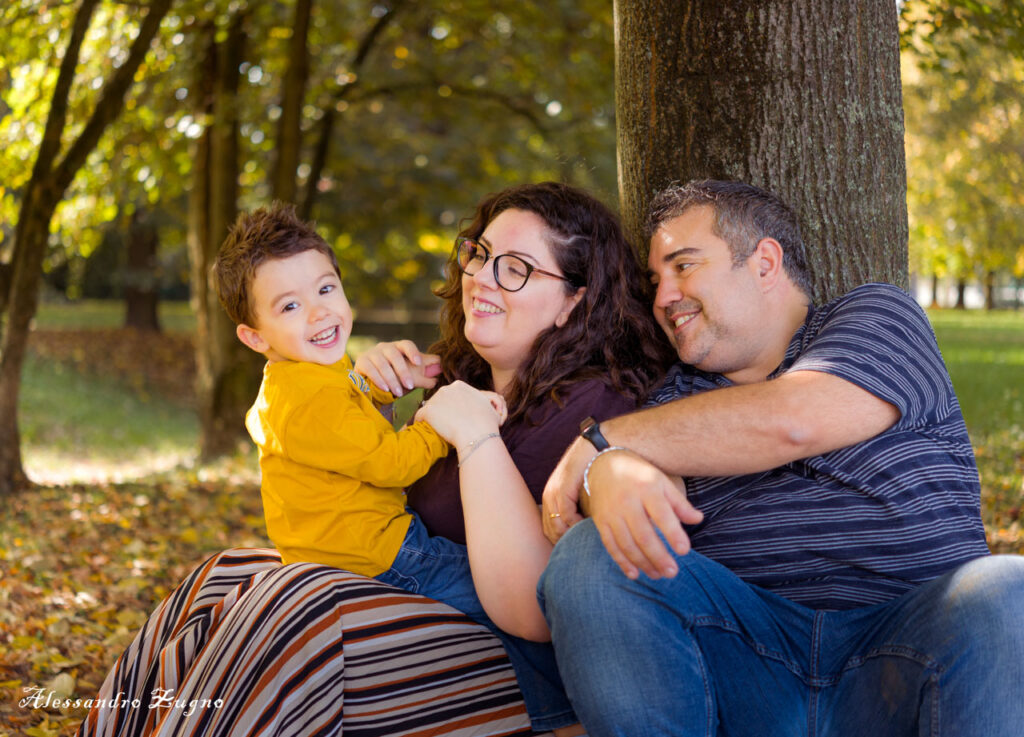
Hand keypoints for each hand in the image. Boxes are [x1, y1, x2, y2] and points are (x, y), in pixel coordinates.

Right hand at [354, 340, 440, 396]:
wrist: (369, 382)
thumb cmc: (393, 377)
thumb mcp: (407, 374)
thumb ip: (422, 374)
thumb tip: (438, 377)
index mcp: (398, 347)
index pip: (406, 344)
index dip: (413, 352)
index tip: (419, 363)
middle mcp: (384, 347)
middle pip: (395, 355)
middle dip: (403, 371)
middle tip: (410, 385)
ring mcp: (372, 353)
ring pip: (382, 364)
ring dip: (392, 379)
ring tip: (398, 392)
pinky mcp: (361, 361)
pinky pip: (371, 369)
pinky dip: (379, 379)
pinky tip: (385, 388)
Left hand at [415, 381, 504, 446]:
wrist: (478, 435)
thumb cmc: (487, 423)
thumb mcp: (490, 404)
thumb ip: (484, 400)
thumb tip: (492, 401)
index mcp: (459, 385)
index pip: (449, 395)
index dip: (451, 408)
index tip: (454, 417)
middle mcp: (446, 388)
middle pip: (438, 400)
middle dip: (441, 411)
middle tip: (447, 425)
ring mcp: (436, 399)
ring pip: (429, 409)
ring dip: (432, 418)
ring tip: (439, 429)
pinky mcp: (428, 411)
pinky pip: (419, 417)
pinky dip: (420, 423)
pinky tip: (425, 429)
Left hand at [541, 437, 593, 542]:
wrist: (596, 448)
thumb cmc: (593, 472)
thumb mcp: (582, 495)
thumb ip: (580, 512)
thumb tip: (584, 534)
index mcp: (550, 498)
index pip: (548, 529)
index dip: (559, 542)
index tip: (573, 551)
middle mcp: (549, 496)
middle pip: (550, 530)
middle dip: (563, 543)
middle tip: (578, 552)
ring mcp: (554, 492)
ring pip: (556, 525)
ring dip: (570, 536)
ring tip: (583, 543)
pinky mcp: (563, 488)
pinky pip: (566, 515)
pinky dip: (575, 525)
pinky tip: (585, 528)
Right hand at [585, 450, 702, 579]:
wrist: (603, 466)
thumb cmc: (639, 475)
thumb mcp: (661, 481)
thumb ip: (679, 503)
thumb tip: (698, 520)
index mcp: (647, 489)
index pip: (662, 514)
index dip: (673, 534)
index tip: (685, 551)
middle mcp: (627, 502)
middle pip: (643, 534)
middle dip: (658, 556)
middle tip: (672, 572)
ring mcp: (611, 513)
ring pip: (627, 543)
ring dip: (643, 563)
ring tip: (658, 575)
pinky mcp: (600, 521)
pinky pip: (610, 545)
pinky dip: (622, 561)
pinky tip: (635, 574)